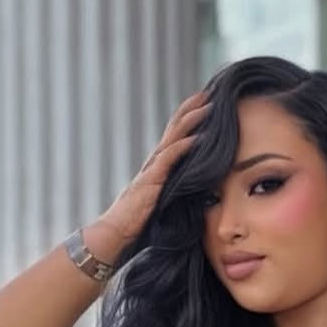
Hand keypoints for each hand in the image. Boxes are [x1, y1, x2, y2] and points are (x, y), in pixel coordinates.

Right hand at [93, 90, 211, 246]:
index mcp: (157, 166)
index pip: (174, 135)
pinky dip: (184, 146)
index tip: (206, 103)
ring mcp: (152, 169)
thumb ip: (174, 190)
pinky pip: (169, 159)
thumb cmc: (137, 223)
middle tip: (210, 93)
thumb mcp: (162, 202)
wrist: (116, 233)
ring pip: (174, 137)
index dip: (189, 117)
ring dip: (192, 120)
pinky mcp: (151, 180)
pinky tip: (198, 138)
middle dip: (192, 109)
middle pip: (174, 128)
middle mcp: (154, 162)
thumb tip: (196, 190)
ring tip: (209, 107)